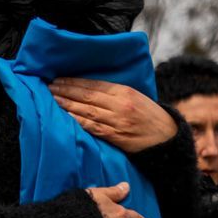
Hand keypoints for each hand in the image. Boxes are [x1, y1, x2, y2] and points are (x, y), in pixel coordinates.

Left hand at [49, 78, 176, 152]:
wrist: (167, 138)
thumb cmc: (150, 115)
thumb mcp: (136, 96)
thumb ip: (116, 92)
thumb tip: (91, 87)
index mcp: (125, 92)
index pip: (94, 85)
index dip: (74, 82)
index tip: (59, 79)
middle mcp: (120, 105)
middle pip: (88, 96)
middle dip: (66, 91)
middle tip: (50, 87)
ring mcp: (118, 122)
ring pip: (87, 111)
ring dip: (68, 105)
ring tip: (53, 99)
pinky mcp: (116, 137)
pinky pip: (93, 128)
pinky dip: (78, 121)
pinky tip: (66, 117)